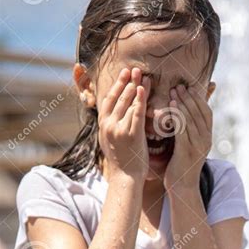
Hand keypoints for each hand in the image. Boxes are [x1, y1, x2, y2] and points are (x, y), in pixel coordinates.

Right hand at [98, 67, 150, 181]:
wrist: (125, 179)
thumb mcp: (109, 142)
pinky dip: (141, 100)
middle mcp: (109, 125)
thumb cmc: (121, 162)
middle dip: (127, 81)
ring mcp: (119, 129)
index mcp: (103, 125)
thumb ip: (111, 126)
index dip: (117, 85)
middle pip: (118, 97)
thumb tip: (113, 115)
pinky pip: (137, 113)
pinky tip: (144, 89)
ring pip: (128, 103)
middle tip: (135, 69)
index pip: (109, 99)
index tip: (124, 74)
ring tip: (143, 76)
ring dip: (136, 87)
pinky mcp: (131, 135)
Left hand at [164, 84, 212, 191]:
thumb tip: (185, 116)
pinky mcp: (187, 151)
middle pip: (199, 113)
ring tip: (174, 91)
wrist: (182, 187)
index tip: (189, 87)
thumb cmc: (182, 165)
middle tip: (179, 86)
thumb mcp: (189, 145)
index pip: (207, 113)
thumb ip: (189, 131)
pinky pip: (183, 129)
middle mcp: (206, 140)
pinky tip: (171, 106)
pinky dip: (178, 116)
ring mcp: (197, 146)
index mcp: (208, 138)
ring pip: (191, 119)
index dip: (199, 98)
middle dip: (189, 97)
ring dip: (182, 103)